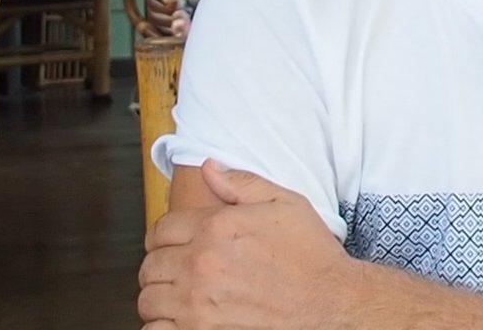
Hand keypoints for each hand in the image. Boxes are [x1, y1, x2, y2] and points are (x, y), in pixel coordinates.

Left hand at [137, 160, 355, 329]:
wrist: (333, 304)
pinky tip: (180, 320)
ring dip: (160, 296)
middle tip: (178, 270)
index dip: (165, 235)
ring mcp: (199, 305)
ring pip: (149, 300)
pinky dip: (163, 326)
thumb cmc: (313, 258)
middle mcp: (202, 265)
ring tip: (179, 296)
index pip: (160, 229)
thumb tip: (209, 167)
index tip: (173, 244)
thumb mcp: (285, 204)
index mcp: (216, 228)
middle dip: (162, 265)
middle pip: (150, 264)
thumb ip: (241, 183)